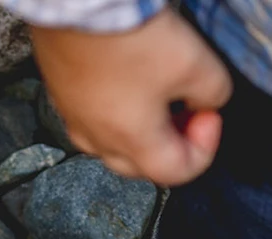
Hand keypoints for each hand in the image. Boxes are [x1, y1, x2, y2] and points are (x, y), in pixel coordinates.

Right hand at [31, 7, 232, 186]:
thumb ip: (214, 94)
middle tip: (187, 112)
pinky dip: (114, 108)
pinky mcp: (57, 83)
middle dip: (172, 144)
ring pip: (111, 141)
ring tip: (158, 99)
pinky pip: (89, 112)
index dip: (205, 148)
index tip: (209, 114)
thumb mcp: (198, 66)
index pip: (178, 171)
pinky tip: (127, 81)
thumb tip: (205, 100)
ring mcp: (71, 110)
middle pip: (142, 164)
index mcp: (132, 143)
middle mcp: (97, 135)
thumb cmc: (132, 34)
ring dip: (141, 130)